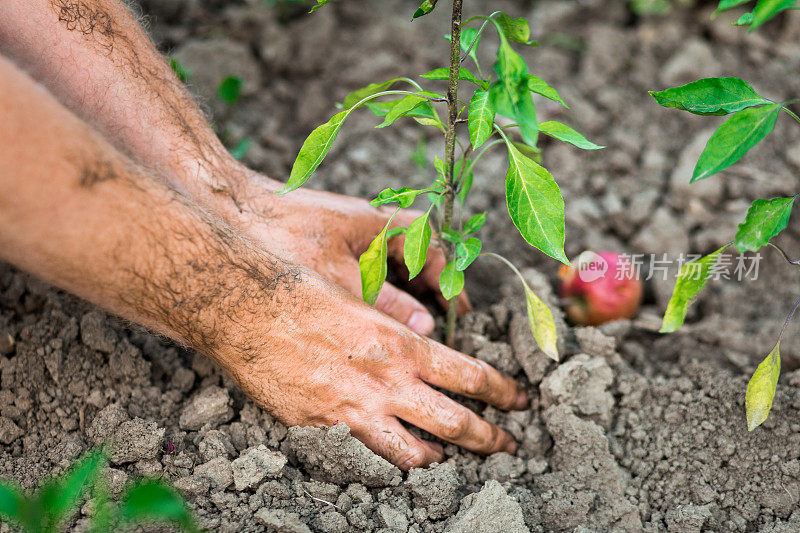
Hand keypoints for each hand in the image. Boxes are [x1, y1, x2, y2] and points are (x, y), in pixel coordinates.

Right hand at [217, 268, 526, 469]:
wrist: (246, 307)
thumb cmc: (303, 289)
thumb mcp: (362, 297)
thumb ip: (397, 320)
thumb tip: (425, 330)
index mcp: (401, 346)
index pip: (469, 376)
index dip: (501, 391)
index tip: (517, 399)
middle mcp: (385, 384)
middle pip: (454, 422)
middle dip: (488, 436)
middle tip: (507, 444)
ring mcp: (353, 412)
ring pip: (414, 453)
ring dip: (439, 460)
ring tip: (451, 462)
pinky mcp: (321, 428)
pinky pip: (365, 456)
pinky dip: (386, 460)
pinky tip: (392, 459)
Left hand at [222, 170, 470, 335]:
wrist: (228, 208)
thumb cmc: (282, 236)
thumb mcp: (340, 281)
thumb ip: (385, 305)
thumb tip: (424, 328)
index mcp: (383, 223)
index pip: (435, 249)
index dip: (451, 282)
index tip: (460, 311)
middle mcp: (370, 223)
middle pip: (418, 257)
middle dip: (431, 290)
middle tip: (444, 323)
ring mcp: (348, 233)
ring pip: (391, 264)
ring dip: (405, 292)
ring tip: (414, 326)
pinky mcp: (328, 244)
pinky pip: (367, 267)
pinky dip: (377, 290)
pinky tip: (372, 315)